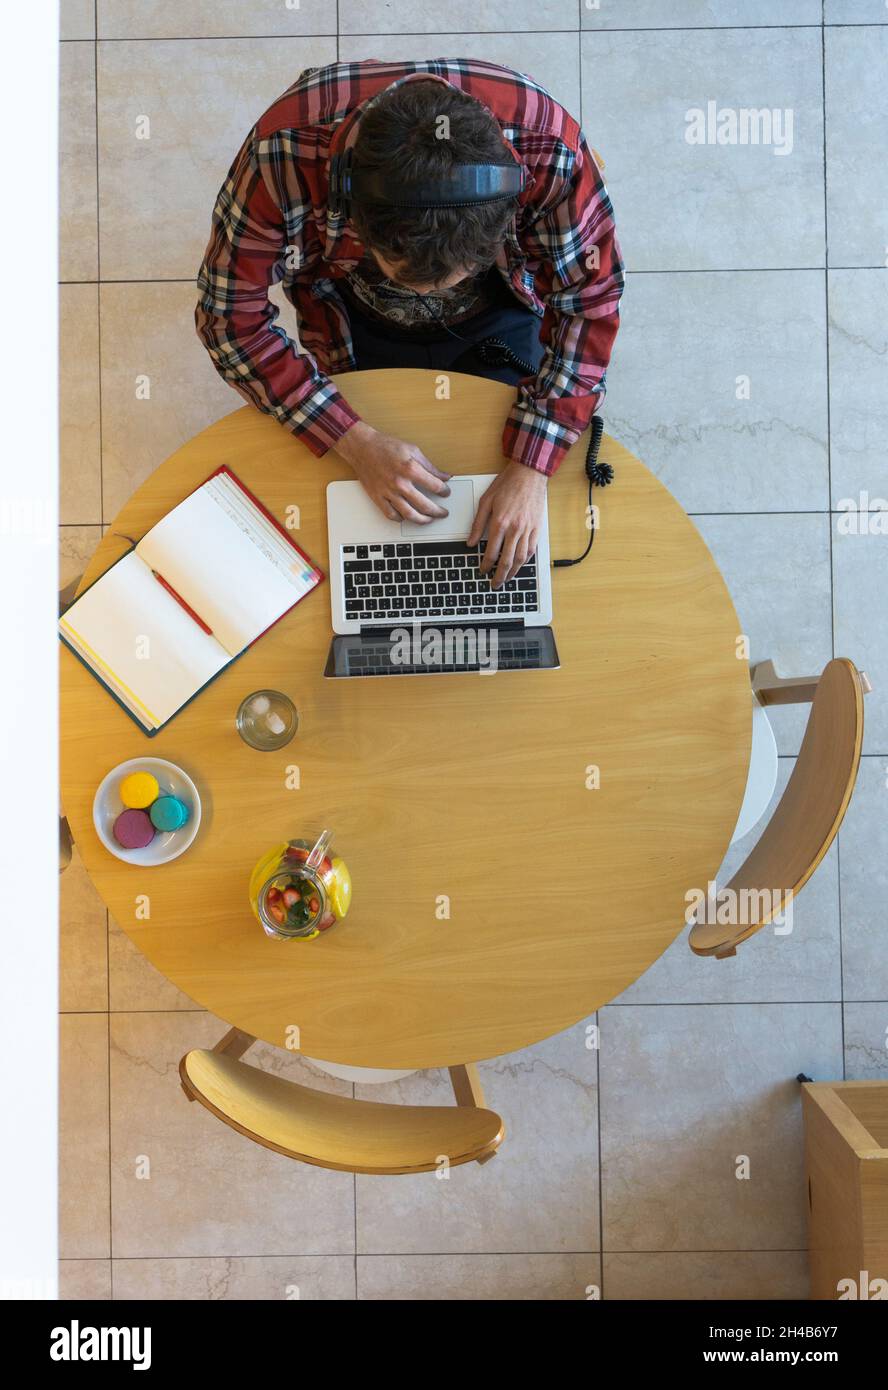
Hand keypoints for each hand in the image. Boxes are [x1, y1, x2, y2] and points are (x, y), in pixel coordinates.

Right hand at [335, 421, 451, 523]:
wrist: (362, 447)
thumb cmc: (385, 446)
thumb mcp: (413, 450)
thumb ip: (430, 466)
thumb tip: (444, 476)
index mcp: (410, 469)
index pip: (435, 486)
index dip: (444, 491)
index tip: (446, 492)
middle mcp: (400, 483)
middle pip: (425, 505)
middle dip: (438, 512)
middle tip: (443, 513)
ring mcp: (388, 492)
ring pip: (409, 514)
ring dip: (422, 520)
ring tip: (429, 520)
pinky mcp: (378, 497)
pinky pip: (391, 515)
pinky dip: (400, 519)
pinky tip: (406, 517)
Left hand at [467, 460, 547, 587]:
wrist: (529, 474)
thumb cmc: (508, 484)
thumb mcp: (486, 501)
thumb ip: (477, 524)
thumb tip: (471, 542)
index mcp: (500, 522)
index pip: (491, 552)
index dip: (486, 565)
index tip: (482, 570)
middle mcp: (515, 528)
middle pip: (507, 560)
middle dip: (500, 575)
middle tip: (495, 584)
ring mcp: (528, 529)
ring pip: (521, 558)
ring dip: (514, 572)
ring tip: (507, 579)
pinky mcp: (537, 528)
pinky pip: (532, 549)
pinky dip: (525, 561)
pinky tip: (520, 565)